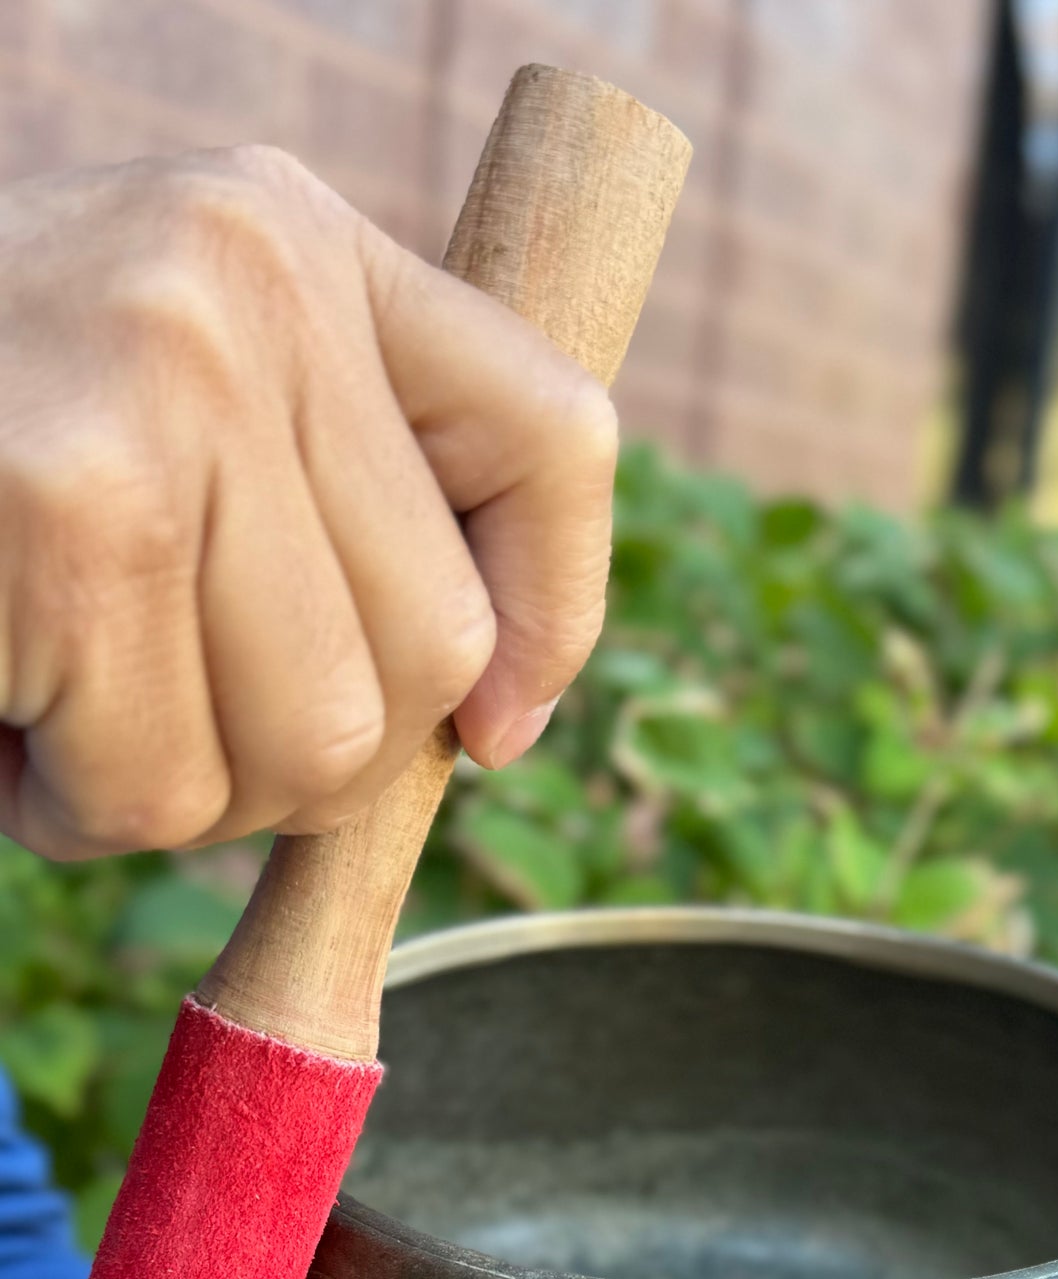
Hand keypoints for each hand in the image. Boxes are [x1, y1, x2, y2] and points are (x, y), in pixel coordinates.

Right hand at [0, 148, 615, 860]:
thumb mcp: (181, 401)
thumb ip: (337, 504)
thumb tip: (499, 721)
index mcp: (301, 247)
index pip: (553, 434)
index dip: (555, 614)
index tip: (495, 728)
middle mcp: (249, 289)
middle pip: (432, 651)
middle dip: (307, 752)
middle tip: (172, 709)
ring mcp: (158, 389)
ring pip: (307, 746)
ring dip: (180, 788)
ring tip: (68, 700)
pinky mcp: (65, 516)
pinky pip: (156, 785)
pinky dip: (72, 805)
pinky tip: (4, 711)